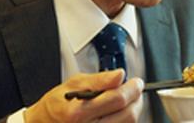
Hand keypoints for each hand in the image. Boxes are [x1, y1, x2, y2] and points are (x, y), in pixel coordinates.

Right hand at [24, 69, 143, 122]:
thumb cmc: (57, 104)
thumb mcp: (74, 83)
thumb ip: (99, 80)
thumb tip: (119, 75)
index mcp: (78, 112)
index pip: (117, 100)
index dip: (132, 88)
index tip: (136, 82)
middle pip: (127, 115)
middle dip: (136, 99)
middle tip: (134, 89)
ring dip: (132, 109)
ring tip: (125, 99)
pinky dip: (124, 119)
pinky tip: (118, 112)